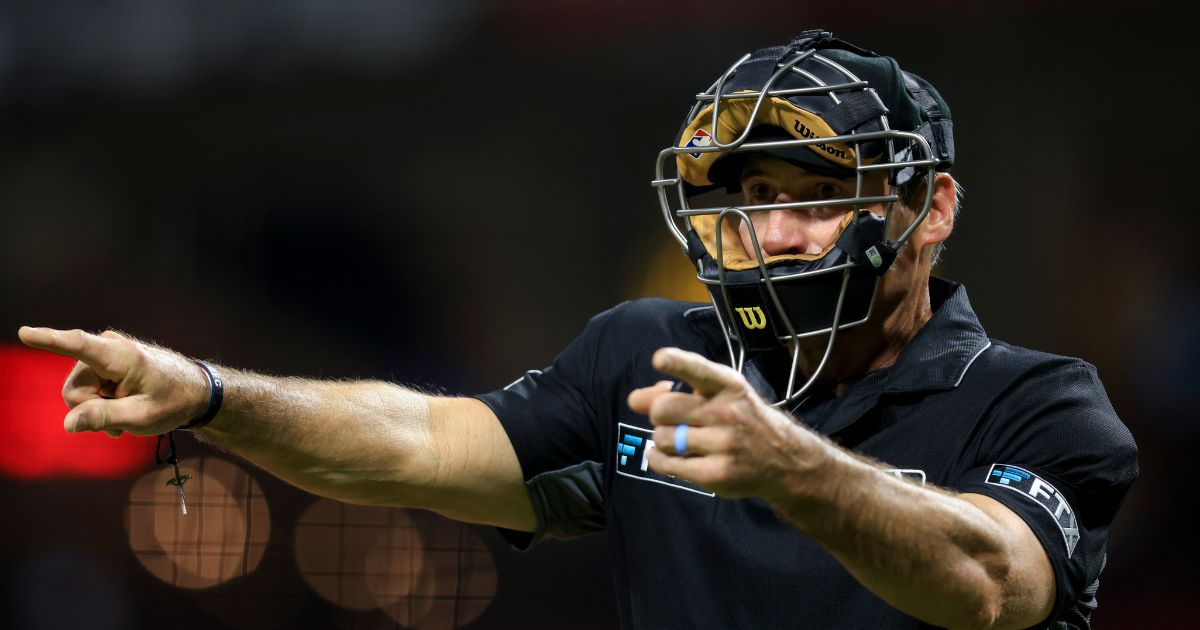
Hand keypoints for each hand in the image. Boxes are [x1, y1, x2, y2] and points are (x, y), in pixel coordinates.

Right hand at [17, 327, 209, 437]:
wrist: (194, 392)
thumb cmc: (172, 402)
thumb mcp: (141, 417)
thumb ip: (103, 418)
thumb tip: (68, 424)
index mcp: (121, 356)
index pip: (78, 345)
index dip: (49, 340)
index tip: (25, 333)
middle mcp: (110, 347)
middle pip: (74, 387)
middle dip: (90, 409)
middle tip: (120, 424)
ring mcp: (106, 352)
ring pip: (78, 390)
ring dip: (97, 408)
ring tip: (125, 417)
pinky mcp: (105, 360)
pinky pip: (88, 386)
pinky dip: (101, 402)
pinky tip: (121, 409)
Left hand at [627, 347, 828, 499]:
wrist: (782, 459)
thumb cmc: (740, 419)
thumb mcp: (718, 395)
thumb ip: (676, 391)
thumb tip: (636, 399)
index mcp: (728, 385)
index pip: (699, 370)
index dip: (677, 363)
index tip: (660, 359)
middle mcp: (727, 413)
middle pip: (663, 408)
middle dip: (658, 415)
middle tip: (673, 420)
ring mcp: (724, 445)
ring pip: (662, 438)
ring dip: (663, 440)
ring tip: (681, 441)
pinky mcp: (716, 474)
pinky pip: (665, 463)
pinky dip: (659, 459)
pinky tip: (672, 456)